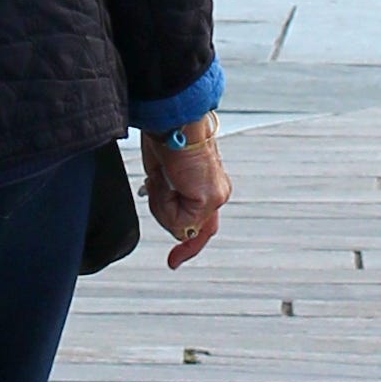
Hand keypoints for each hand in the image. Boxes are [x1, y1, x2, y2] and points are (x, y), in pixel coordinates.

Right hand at [141, 119, 229, 268]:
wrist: (173, 120)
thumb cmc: (166, 137)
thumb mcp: (162, 176)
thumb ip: (169, 201)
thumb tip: (173, 225)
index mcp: (208, 185)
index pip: (204, 225)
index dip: (189, 246)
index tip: (174, 262)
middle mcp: (218, 192)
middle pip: (194, 229)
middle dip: (171, 221)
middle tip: (167, 223)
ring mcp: (216, 196)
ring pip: (182, 225)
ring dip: (162, 205)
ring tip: (162, 175)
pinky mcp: (209, 199)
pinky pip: (179, 220)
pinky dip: (163, 203)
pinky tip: (165, 178)